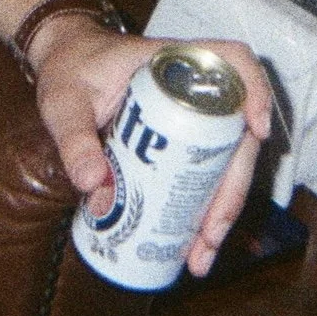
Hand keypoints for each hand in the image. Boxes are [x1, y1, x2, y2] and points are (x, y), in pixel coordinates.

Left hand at [30, 17, 272, 276]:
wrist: (61, 62)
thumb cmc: (67, 67)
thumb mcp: (63, 101)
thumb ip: (73, 137)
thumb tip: (94, 187)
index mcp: (171, 62)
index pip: (231, 60)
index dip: (255, 91)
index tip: (255, 132)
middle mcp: (191, 89)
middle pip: (234, 134)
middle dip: (230, 191)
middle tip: (209, 235)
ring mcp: (189, 117)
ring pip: (223, 163)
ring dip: (218, 211)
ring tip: (199, 255)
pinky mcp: (179, 140)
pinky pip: (202, 173)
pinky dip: (199, 210)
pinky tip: (187, 245)